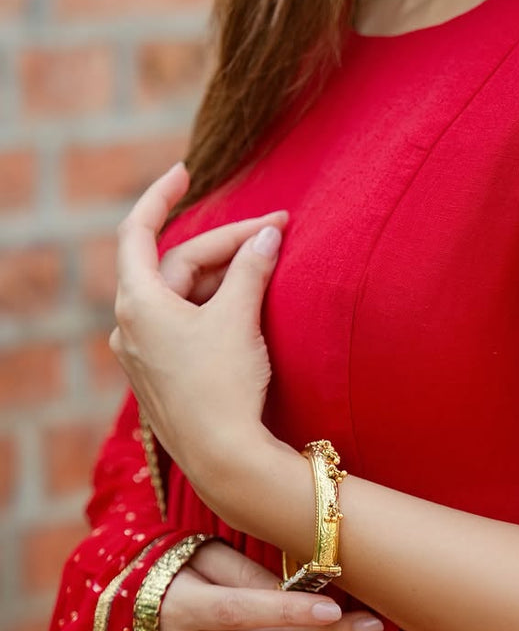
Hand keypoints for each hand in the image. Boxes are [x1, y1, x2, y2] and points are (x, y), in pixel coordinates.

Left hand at [109, 162, 283, 491]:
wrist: (224, 459)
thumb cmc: (224, 386)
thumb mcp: (239, 318)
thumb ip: (252, 268)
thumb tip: (269, 234)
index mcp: (137, 303)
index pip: (139, 231)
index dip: (161, 196)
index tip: (185, 172)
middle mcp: (130, 326)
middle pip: (177, 266)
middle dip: (226, 247)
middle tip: (277, 233)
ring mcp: (144, 355)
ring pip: (184, 298)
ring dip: (225, 279)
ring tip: (268, 269)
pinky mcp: (164, 377)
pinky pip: (186, 326)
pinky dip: (215, 308)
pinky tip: (249, 310)